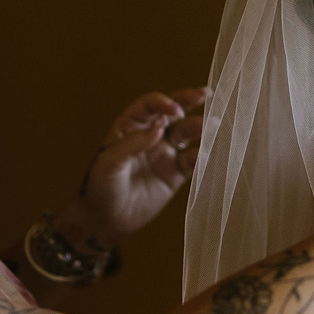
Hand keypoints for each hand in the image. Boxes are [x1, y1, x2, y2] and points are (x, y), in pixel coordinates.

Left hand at [72, 88, 208, 242]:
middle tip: (205, 93)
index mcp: (129, 128)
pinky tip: (207, 152)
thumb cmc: (100, 187)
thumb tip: (159, 127)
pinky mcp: (175, 173)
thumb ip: (132, 144)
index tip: (175, 110)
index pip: (149, 106)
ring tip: (213, 123)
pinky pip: (193, 160)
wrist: (106, 220)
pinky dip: (202, 154)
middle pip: (172, 112)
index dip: (163, 102)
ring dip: (199, 126)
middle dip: (188, 101)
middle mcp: (149, 136)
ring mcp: (164, 153)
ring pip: (186, 133)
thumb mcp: (109, 163)